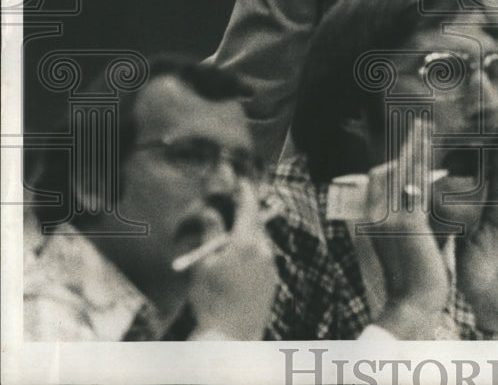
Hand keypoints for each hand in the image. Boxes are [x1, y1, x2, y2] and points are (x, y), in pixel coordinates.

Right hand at [188, 180, 278, 339]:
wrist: (232, 337)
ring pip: (261, 239)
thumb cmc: (211, 300)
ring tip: (232, 236)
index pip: (249, 207)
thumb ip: (210, 233)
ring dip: (250, 233)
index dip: (245, 191)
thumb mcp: (204, 264)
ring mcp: (271, 265)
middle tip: (236, 205)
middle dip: (247, 212)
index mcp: (246, 242)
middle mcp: (264, 250)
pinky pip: (263, 256)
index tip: (242, 180)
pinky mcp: (272, 279)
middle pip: (258, 222)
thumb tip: (211, 210)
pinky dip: (253, 250)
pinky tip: (239, 261)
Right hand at [365, 118, 448, 338]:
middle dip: (406, 146)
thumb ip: (409, 218)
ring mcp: (387, 217)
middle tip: (421, 124)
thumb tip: (423, 198)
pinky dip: (422, 163)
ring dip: (414, 146)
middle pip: (390, 169)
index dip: (398, 158)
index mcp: (374, 219)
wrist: (410, 306)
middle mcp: (375, 215)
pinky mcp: (405, 221)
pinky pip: (414, 184)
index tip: (412, 143)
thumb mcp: (405, 242)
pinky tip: (430, 148)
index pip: (384, 179)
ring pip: (401, 172)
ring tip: (425, 126)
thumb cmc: (413, 278)